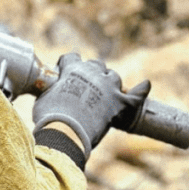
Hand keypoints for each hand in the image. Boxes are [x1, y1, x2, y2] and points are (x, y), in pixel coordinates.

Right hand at [32, 54, 149, 159]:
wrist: (65, 132)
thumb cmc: (49, 117)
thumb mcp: (43, 98)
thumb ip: (50, 90)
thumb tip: (48, 95)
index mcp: (72, 69)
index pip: (71, 58)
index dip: (70, 64)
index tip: (66, 71)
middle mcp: (91, 73)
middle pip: (95, 65)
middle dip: (92, 72)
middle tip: (88, 85)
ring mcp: (107, 87)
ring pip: (113, 77)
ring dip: (110, 82)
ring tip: (106, 92)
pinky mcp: (119, 103)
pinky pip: (135, 95)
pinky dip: (141, 91)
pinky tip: (146, 85)